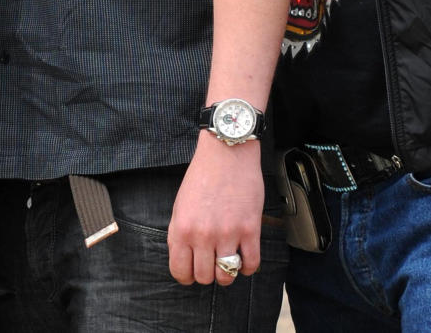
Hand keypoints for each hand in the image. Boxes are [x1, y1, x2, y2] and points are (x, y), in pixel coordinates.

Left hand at [167, 132, 263, 286]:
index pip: (180, 271)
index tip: (192, 272)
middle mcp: (203, 235)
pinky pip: (251, 264)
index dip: (186, 276)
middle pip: (204, 277)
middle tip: (212, 262)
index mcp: (182, 229)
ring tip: (228, 260)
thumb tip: (183, 259)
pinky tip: (244, 257)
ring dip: (227, 272)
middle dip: (207, 273)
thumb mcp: (180, 205)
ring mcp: (228, 233)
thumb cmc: (202, 176)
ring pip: (226, 275)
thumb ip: (179, 234)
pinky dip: (247, 267)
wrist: (226, 152)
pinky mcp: (250, 229)